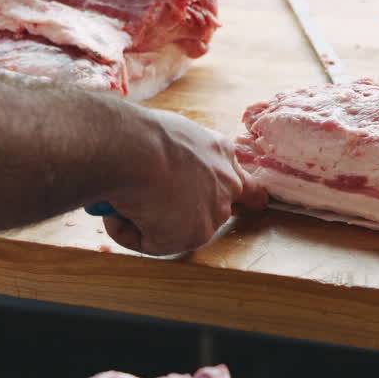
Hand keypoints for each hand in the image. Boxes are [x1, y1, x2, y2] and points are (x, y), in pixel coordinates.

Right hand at [101, 108, 267, 255]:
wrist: (137, 148)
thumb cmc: (141, 135)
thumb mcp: (171, 137)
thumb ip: (180, 160)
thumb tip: (162, 177)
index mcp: (220, 152)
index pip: (243, 180)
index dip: (248, 194)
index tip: (259, 203)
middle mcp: (227, 182)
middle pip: (218, 208)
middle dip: (191, 211)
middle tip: (157, 204)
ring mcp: (215, 210)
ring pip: (179, 228)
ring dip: (151, 220)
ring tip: (127, 198)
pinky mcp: (195, 234)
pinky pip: (152, 242)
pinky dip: (130, 232)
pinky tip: (120, 210)